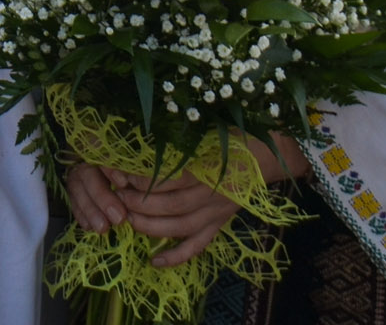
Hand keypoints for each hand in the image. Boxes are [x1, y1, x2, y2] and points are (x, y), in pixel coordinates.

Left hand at [63, 139, 300, 268]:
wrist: (269, 153)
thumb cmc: (234, 133)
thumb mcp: (210, 126)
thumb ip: (182, 132)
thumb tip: (146, 125)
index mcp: (209, 166)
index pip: (169, 178)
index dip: (141, 179)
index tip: (120, 173)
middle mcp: (212, 193)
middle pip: (170, 205)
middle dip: (138, 203)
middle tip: (116, 195)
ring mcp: (216, 212)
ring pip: (180, 227)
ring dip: (150, 226)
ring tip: (126, 218)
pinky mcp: (219, 223)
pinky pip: (198, 245)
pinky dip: (177, 255)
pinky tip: (155, 261)